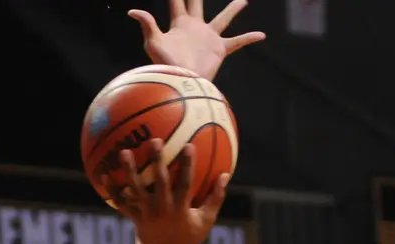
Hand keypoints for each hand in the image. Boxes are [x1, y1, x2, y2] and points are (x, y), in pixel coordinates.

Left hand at [105, 139, 228, 243]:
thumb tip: (226, 175)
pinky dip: (113, 190)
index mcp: (181, 209)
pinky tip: (104, 174)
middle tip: (154, 140)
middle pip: (159, 182)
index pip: (185, 183)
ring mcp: (146, 215)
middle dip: (157, 161)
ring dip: (129, 171)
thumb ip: (216, 197)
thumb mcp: (207, 219)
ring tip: (123, 152)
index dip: (187, 165)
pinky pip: (122, 204)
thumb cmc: (192, 235)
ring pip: (136, 191)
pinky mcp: (135, 219)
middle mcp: (162, 210)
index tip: (189, 145)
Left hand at [129, 0, 265, 80]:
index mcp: (180, 24)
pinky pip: (237, 42)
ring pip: (223, 19)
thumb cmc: (165, 65)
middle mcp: (195, 28)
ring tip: (243, 0)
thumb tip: (132, 11)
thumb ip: (147, 25)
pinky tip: (262, 35)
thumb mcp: (153, 43)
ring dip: (233, 9)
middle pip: (198, 4)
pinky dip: (249, 38)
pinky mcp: (219, 50)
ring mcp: (208, 38)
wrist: (182, 83)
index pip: (177, 1)